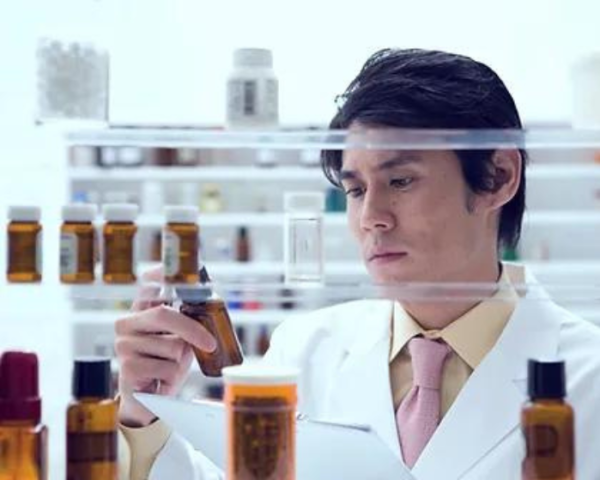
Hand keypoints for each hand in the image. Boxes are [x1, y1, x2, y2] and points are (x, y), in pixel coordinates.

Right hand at [114, 268, 216, 426]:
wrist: (148, 400)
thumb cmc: (167, 363)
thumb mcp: (182, 338)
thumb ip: (191, 321)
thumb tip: (212, 304)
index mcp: (141, 310)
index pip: (149, 285)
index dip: (163, 274)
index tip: (181, 272)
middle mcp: (127, 323)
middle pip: (163, 314)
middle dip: (192, 329)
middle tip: (210, 343)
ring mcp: (124, 345)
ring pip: (172, 346)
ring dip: (181, 361)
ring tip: (170, 367)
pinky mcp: (128, 368)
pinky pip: (166, 367)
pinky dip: (172, 376)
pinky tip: (161, 379)